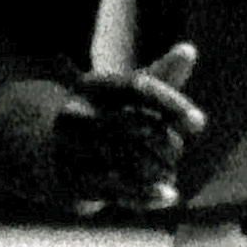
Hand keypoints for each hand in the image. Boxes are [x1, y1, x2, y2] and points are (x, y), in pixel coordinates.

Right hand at [47, 42, 204, 212]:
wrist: (47, 153)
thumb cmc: (101, 119)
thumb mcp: (125, 95)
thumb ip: (159, 76)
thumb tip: (189, 50)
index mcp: (91, 86)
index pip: (136, 88)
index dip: (169, 103)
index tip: (199, 123)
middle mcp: (75, 114)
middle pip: (134, 125)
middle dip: (166, 141)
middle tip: (176, 151)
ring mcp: (69, 149)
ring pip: (127, 159)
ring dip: (160, 169)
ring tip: (168, 172)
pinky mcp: (71, 182)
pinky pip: (115, 190)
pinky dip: (147, 194)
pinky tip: (170, 195)